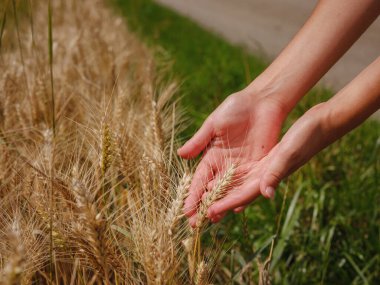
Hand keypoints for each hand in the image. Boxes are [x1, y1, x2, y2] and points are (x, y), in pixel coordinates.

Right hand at [178, 88, 287, 225]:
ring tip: (213, 219)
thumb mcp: (213, 124)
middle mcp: (226, 165)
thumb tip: (180, 155)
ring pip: (230, 191)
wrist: (262, 102)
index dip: (193, 194)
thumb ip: (199, 141)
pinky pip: (249, 185)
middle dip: (204, 206)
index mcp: (212, 155)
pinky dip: (242, 197)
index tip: (186, 210)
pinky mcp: (258, 166)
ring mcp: (242, 167)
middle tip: (195, 224)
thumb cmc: (236, 108)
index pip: (200, 179)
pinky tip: (236, 208)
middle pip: (213, 190)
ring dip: (222, 205)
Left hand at [208, 55, 379, 221]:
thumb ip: (277, 172)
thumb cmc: (307, 138)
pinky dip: (229, 177)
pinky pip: (242, 170)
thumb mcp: (289, 153)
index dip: (227, 204)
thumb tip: (266, 194)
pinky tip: (218, 179)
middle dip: (220, 204)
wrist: (320, 123)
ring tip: (202, 199)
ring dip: (221, 192)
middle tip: (200, 213)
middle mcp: (265, 176)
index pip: (244, 195)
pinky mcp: (264, 158)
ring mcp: (265, 168)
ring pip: (238, 184)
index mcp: (269, 177)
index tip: (209, 212)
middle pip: (238, 193)